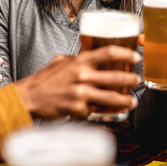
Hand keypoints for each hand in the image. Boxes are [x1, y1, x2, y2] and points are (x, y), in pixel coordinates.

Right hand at [13, 46, 140, 118]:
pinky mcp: (78, 109)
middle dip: (131, 80)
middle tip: (137, 81)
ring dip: (126, 100)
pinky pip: (99, 111)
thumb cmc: (45, 80)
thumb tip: (92, 56)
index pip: (108, 53)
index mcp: (79, 61)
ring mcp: (80, 93)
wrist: (29, 98)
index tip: (136, 57)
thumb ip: (77, 59)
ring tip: (133, 102)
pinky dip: (109, 112)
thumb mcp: (61, 62)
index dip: (126, 54)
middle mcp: (82, 75)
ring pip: (111, 97)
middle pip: (115, 77)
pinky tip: (116, 112)